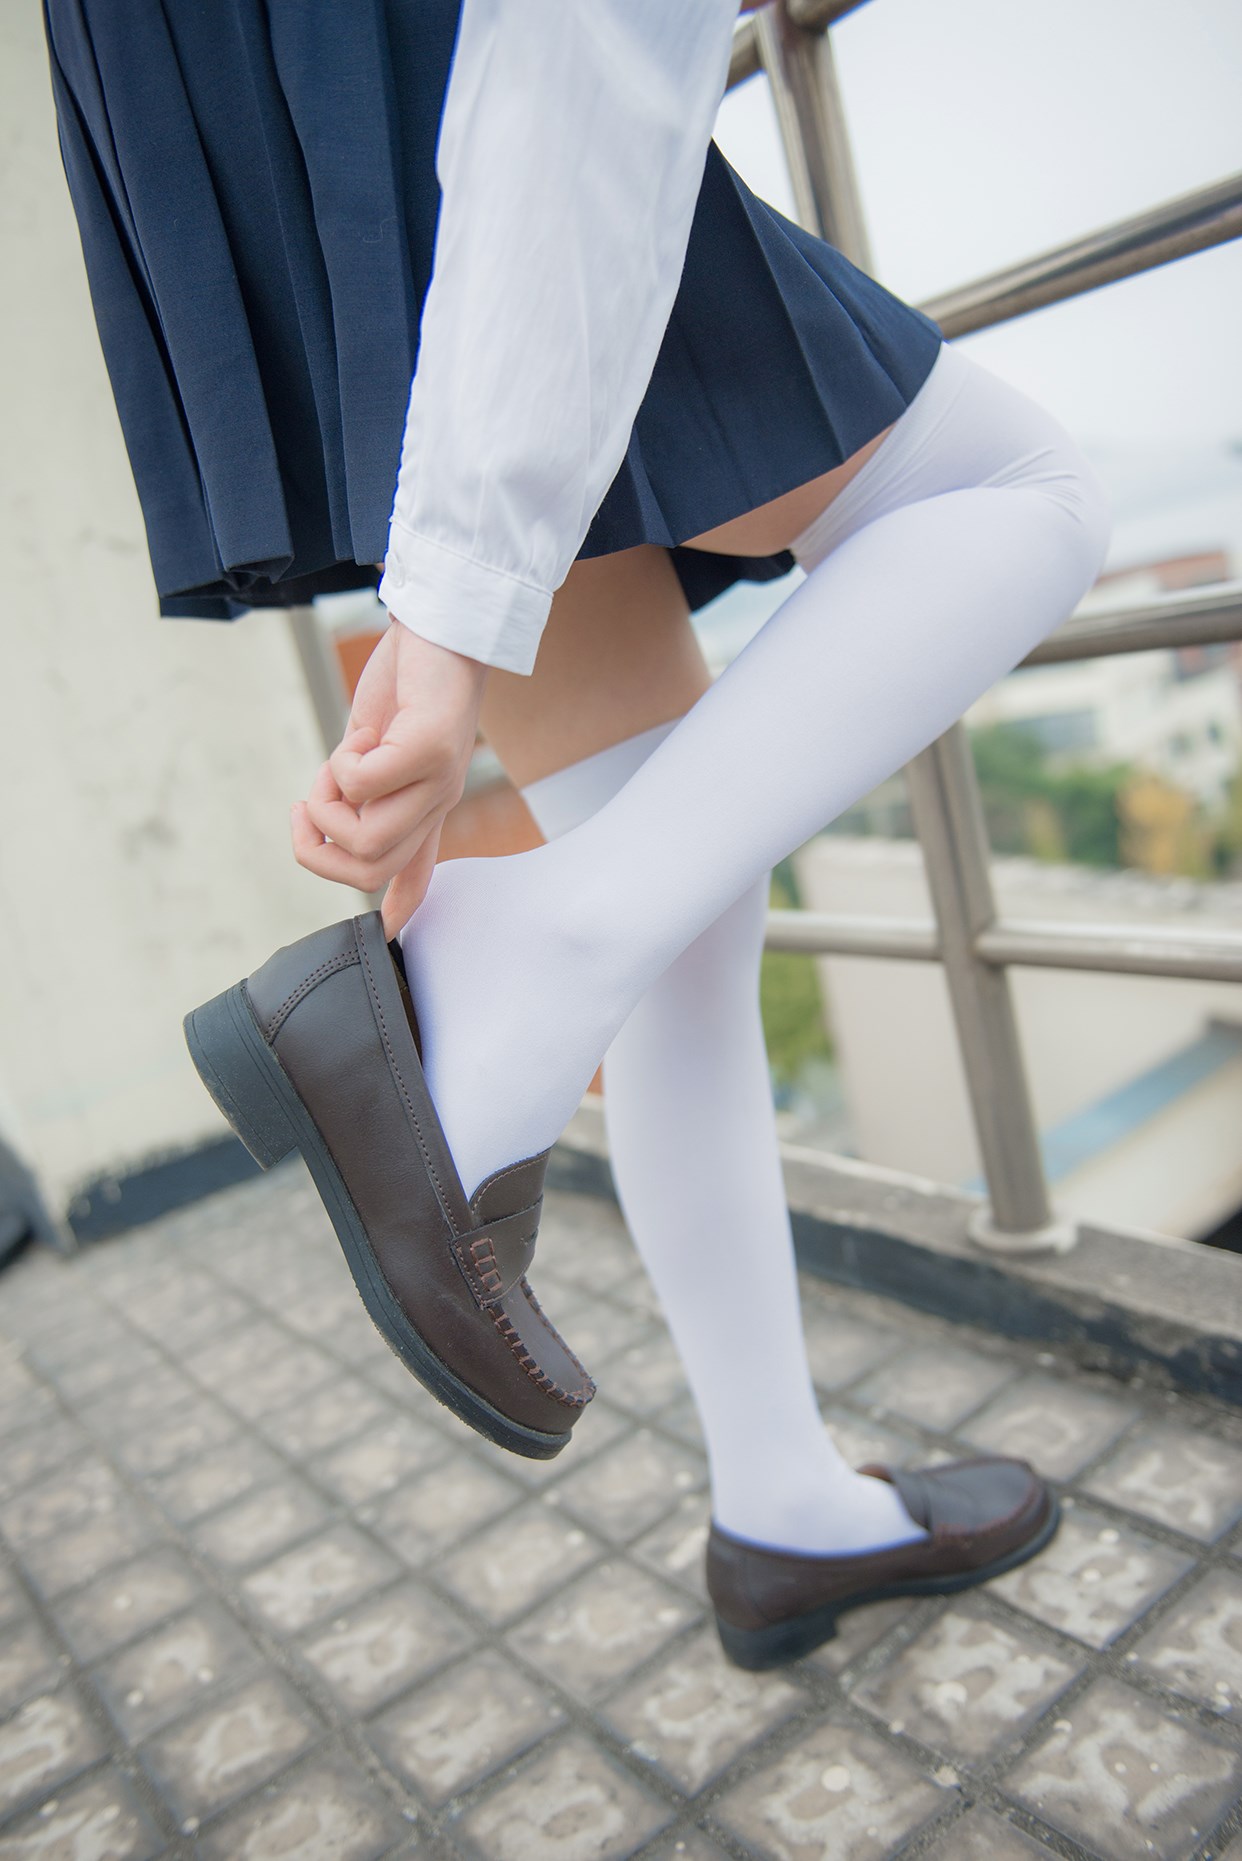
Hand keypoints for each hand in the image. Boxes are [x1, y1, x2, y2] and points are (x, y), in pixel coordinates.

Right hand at [291, 621, 488, 935]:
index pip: (420, 872)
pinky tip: (360, 735)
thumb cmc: (407, 679)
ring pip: (367, 838)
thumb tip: (333, 823)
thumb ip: (359, 785)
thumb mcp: (374, 744)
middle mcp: (439, 801)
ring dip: (328, 804)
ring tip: (336, 762)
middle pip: (370, 868)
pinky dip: (343, 765)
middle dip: (319, 846)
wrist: (440, 622)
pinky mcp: (431, 749)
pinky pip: (365, 785)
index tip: (385, 936)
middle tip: (309, 800)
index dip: (399, 908)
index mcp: (427, 804)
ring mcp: (440, 779)